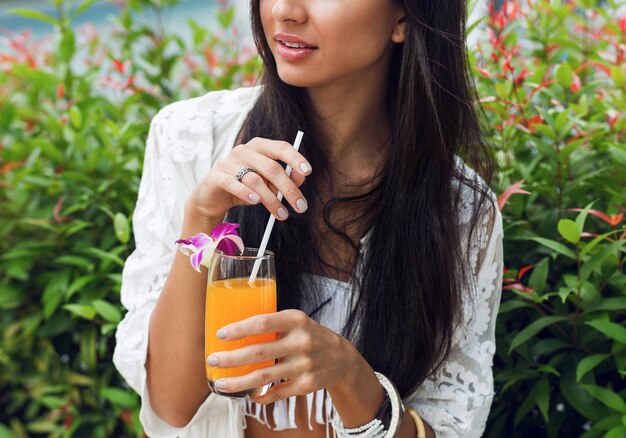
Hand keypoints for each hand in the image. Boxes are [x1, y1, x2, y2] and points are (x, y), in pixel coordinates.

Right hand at [185, 137, 311, 222]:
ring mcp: (228, 162)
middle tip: (300, 207)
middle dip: (289, 189)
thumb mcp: (267, 183)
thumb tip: (301, 177)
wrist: (212, 197)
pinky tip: (255, 202)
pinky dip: (245, 193)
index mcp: (259, 147)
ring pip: (255, 179)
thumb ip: (284, 178)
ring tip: (282, 214)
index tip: (308, 171)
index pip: (281, 147)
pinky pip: (233, 183)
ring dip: (272, 199)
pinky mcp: (216, 177)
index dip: (295, 158)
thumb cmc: (244, 187)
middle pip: (271, 167)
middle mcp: (244, 151)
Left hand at [207, 309, 359, 403]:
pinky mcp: (306, 385)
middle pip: (258, 352)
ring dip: (238, 382)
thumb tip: (233, 332)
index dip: (240, 329)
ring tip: (220, 384)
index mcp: (296, 320)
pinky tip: (246, 394)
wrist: (341, 358)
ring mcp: (304, 365)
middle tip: (212, 360)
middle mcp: (301, 341)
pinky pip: (276, 393)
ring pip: (264, 376)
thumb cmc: (308, 335)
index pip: (263, 322)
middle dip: (230, 358)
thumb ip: (272, 323)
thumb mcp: (296, 321)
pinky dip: (259, 395)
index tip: (220, 334)